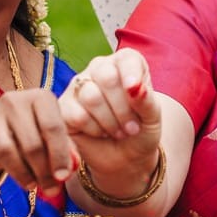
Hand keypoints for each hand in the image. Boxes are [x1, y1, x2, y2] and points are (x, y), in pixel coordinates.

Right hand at [0, 89, 75, 206]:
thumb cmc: (30, 133)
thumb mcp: (48, 134)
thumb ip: (62, 149)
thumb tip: (67, 171)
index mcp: (40, 97)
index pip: (53, 127)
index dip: (59, 155)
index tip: (62, 177)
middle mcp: (14, 100)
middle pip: (31, 142)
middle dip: (43, 171)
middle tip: (50, 189)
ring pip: (5, 149)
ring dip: (20, 173)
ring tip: (31, 185)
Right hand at [60, 49, 162, 195]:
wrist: (126, 157)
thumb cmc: (141, 131)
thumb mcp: (152, 118)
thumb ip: (147, 100)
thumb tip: (136, 88)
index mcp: (125, 63)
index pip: (127, 59)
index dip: (132, 76)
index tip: (137, 93)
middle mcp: (99, 69)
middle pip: (106, 76)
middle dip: (122, 107)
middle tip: (132, 127)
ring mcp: (78, 87)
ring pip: (91, 96)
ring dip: (110, 122)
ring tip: (119, 132)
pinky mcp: (64, 107)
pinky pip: (77, 115)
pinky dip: (94, 130)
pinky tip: (100, 133)